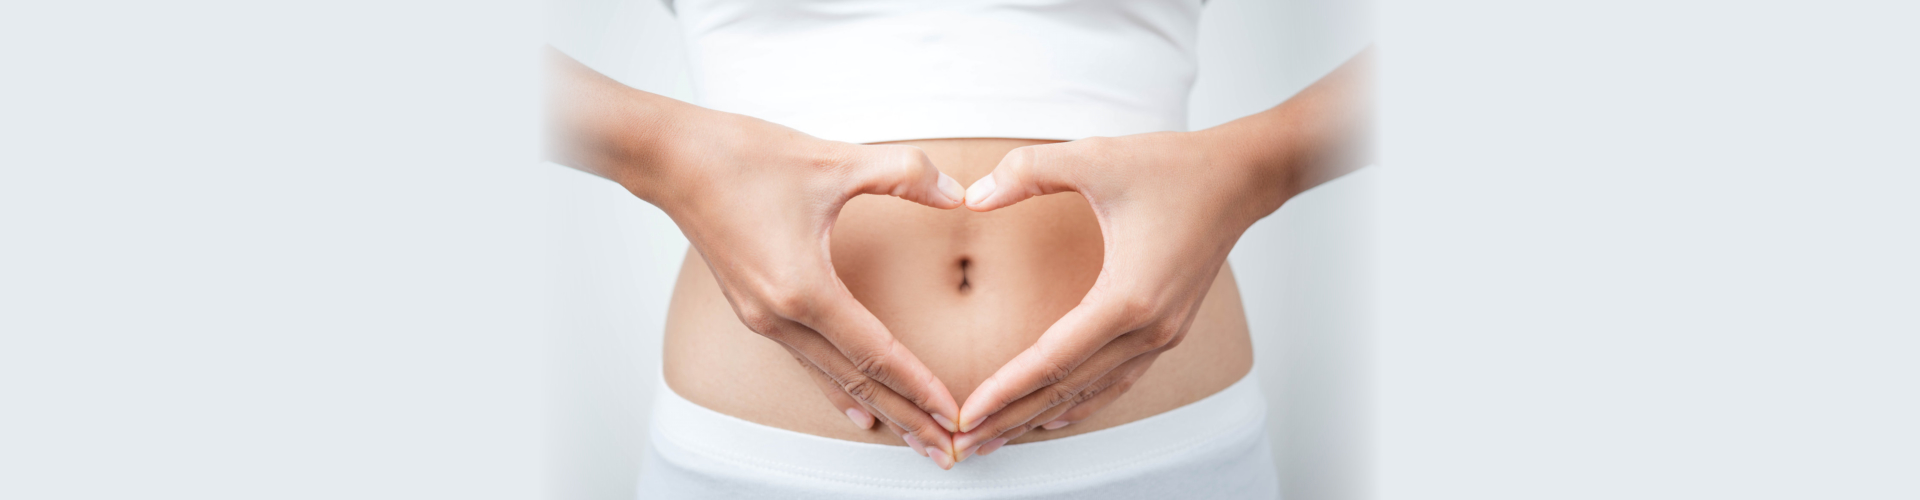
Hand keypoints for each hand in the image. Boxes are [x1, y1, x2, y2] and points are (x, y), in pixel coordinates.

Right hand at [650, 110, 971, 467]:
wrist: (671, 159)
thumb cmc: (743, 157)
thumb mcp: (834, 159)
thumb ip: (904, 174)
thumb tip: (959, 193)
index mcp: (803, 288)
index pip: (875, 352)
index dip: (919, 385)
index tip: (954, 413)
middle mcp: (780, 316)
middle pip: (857, 381)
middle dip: (907, 417)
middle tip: (948, 451)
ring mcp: (763, 319)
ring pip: (832, 378)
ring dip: (878, 409)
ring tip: (916, 438)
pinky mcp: (755, 311)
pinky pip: (808, 363)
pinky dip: (840, 390)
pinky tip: (860, 411)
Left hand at [948, 130, 1283, 458]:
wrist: (1240, 178)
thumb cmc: (1174, 167)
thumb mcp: (1095, 156)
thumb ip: (1029, 171)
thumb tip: (972, 196)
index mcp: (1128, 297)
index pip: (1053, 359)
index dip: (1005, 389)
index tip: (966, 414)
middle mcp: (1149, 329)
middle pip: (1068, 389)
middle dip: (1012, 418)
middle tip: (965, 444)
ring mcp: (1162, 335)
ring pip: (1092, 393)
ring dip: (1041, 416)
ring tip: (997, 437)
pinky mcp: (1167, 331)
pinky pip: (1116, 380)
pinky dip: (1080, 402)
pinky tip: (1053, 415)